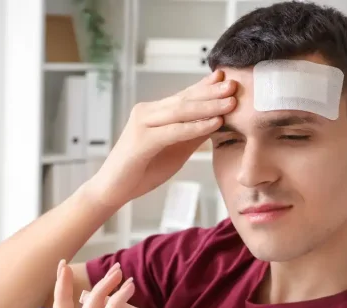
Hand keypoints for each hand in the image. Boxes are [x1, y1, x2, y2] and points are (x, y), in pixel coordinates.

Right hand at [87, 70, 236, 208]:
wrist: (112, 190)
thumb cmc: (141, 171)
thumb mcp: (175, 151)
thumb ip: (192, 135)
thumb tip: (218, 120)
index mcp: (154, 113)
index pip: (183, 96)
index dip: (205, 87)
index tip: (226, 78)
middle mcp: (147, 113)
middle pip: (184, 99)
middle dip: (211, 92)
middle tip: (234, 84)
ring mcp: (142, 124)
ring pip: (180, 111)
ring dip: (208, 106)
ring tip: (231, 102)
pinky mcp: (142, 140)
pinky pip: (174, 131)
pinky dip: (196, 127)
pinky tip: (214, 123)